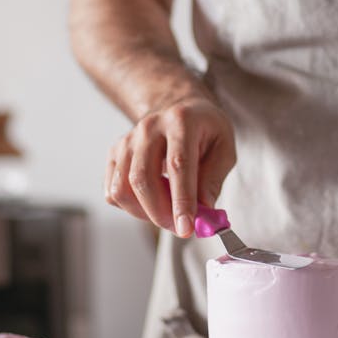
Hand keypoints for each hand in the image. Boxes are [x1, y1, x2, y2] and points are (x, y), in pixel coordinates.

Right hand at [104, 96, 235, 237]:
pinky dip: (131, 207)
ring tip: (168, 214)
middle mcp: (149, 127)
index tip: (187, 228)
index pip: (178, 164)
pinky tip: (152, 201)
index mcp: (181, 121)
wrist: (180, 108)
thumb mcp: (224, 148)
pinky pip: (113, 191)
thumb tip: (202, 212)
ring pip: (123, 189)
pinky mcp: (115, 153)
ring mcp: (128, 139)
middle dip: (161, 214)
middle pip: (143, 179)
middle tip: (180, 229)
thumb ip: (214, 180)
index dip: (181, 200)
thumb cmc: (205, 130)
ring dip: (145, 213)